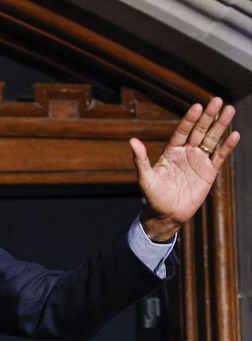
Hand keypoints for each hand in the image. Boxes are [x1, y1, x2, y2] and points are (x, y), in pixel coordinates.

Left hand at [130, 97, 240, 240]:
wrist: (167, 214)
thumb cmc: (153, 196)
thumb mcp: (145, 178)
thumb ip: (141, 159)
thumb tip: (132, 141)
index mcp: (171, 151)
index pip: (182, 131)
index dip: (189, 119)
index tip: (197, 106)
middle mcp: (186, 152)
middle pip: (199, 131)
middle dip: (208, 116)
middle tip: (217, 100)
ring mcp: (198, 161)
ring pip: (211, 139)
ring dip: (221, 125)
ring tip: (230, 110)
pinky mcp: (209, 172)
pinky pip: (219, 156)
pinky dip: (227, 146)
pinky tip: (235, 134)